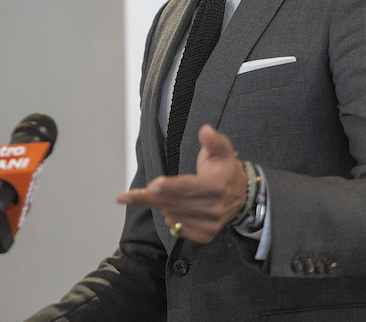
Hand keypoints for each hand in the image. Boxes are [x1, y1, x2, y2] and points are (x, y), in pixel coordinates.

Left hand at [117, 125, 246, 242]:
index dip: (170, 186)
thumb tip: (205, 130)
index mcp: (217, 187)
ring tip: (156, 193)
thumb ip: (213, 140)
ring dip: (159, 204)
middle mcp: (214, 209)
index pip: (189, 187)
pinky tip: (173, 206)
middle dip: (147, 198)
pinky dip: (170, 215)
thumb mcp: (223, 149)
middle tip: (123, 197)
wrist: (242, 194)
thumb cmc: (225, 169)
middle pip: (174, 203)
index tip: (152, 186)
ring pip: (173, 215)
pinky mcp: (205, 235)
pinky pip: (177, 226)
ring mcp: (210, 225)